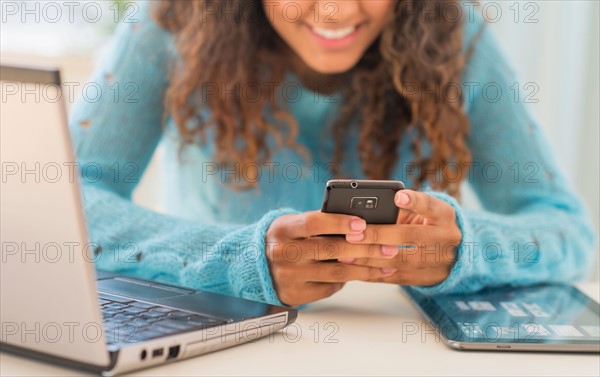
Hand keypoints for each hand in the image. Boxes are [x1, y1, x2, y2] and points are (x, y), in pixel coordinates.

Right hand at [266, 211, 398, 305]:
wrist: (259, 265)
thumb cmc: (288, 238)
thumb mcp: (295, 224)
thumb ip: (321, 223)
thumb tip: (361, 224)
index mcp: (283, 230)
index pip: (313, 223)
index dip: (339, 223)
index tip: (363, 223)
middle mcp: (283, 254)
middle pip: (330, 250)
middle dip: (365, 248)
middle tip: (389, 246)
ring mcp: (289, 277)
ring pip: (336, 273)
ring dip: (366, 268)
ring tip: (387, 264)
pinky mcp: (296, 295)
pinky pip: (330, 287)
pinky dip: (348, 279)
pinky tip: (363, 273)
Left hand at [341, 190, 461, 285]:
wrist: (455, 256)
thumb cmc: (428, 225)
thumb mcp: (423, 212)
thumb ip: (400, 209)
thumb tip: (364, 212)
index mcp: (444, 216)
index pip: (430, 205)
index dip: (414, 201)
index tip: (397, 196)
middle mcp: (444, 238)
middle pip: (409, 236)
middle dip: (378, 235)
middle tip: (352, 234)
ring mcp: (436, 261)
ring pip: (399, 261)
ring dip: (369, 258)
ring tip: (346, 254)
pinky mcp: (424, 279)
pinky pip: (395, 277)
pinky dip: (372, 273)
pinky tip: (354, 269)